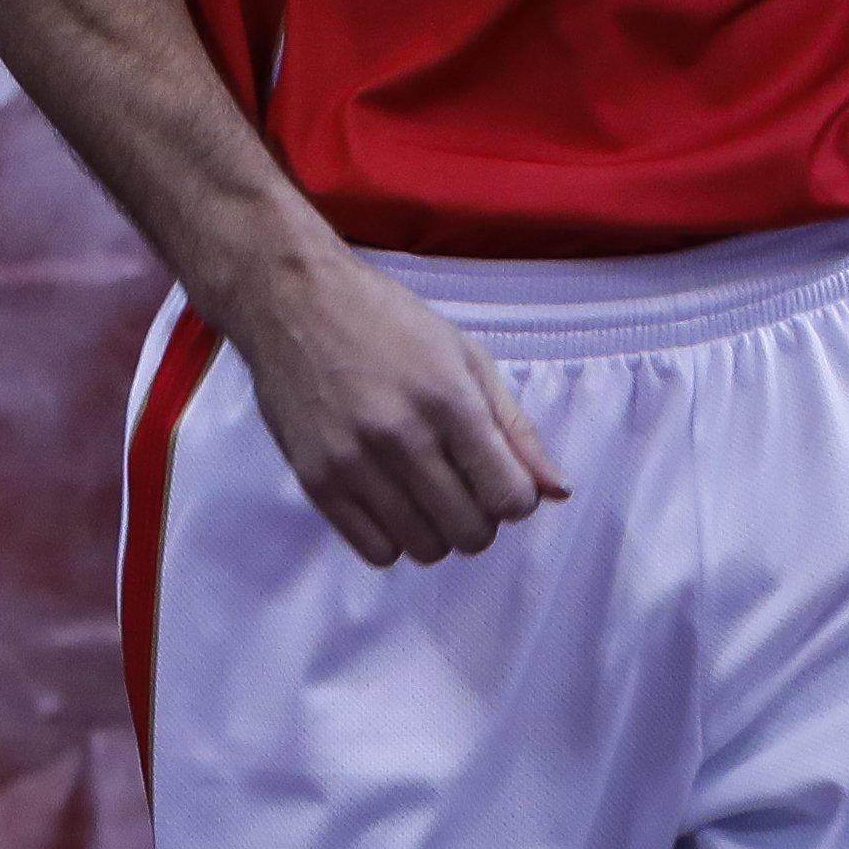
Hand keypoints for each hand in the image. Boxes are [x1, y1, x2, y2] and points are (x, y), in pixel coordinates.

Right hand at [226, 242, 568, 566]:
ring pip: (425, 548)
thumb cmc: (383, 319)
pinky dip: (393, 539)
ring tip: (423, 491)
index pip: (510, 498)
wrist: (290, 297)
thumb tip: (558, 491)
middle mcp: (400, 435)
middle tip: (461, 485)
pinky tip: (389, 501)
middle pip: (470, 533)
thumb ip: (515, 426)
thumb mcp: (463, 354)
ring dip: (436, 531)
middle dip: (479, 518)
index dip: (516, 498)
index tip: (498, 478)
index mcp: (447, 400)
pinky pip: (375, 551)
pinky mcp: (314, 478)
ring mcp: (352, 461)